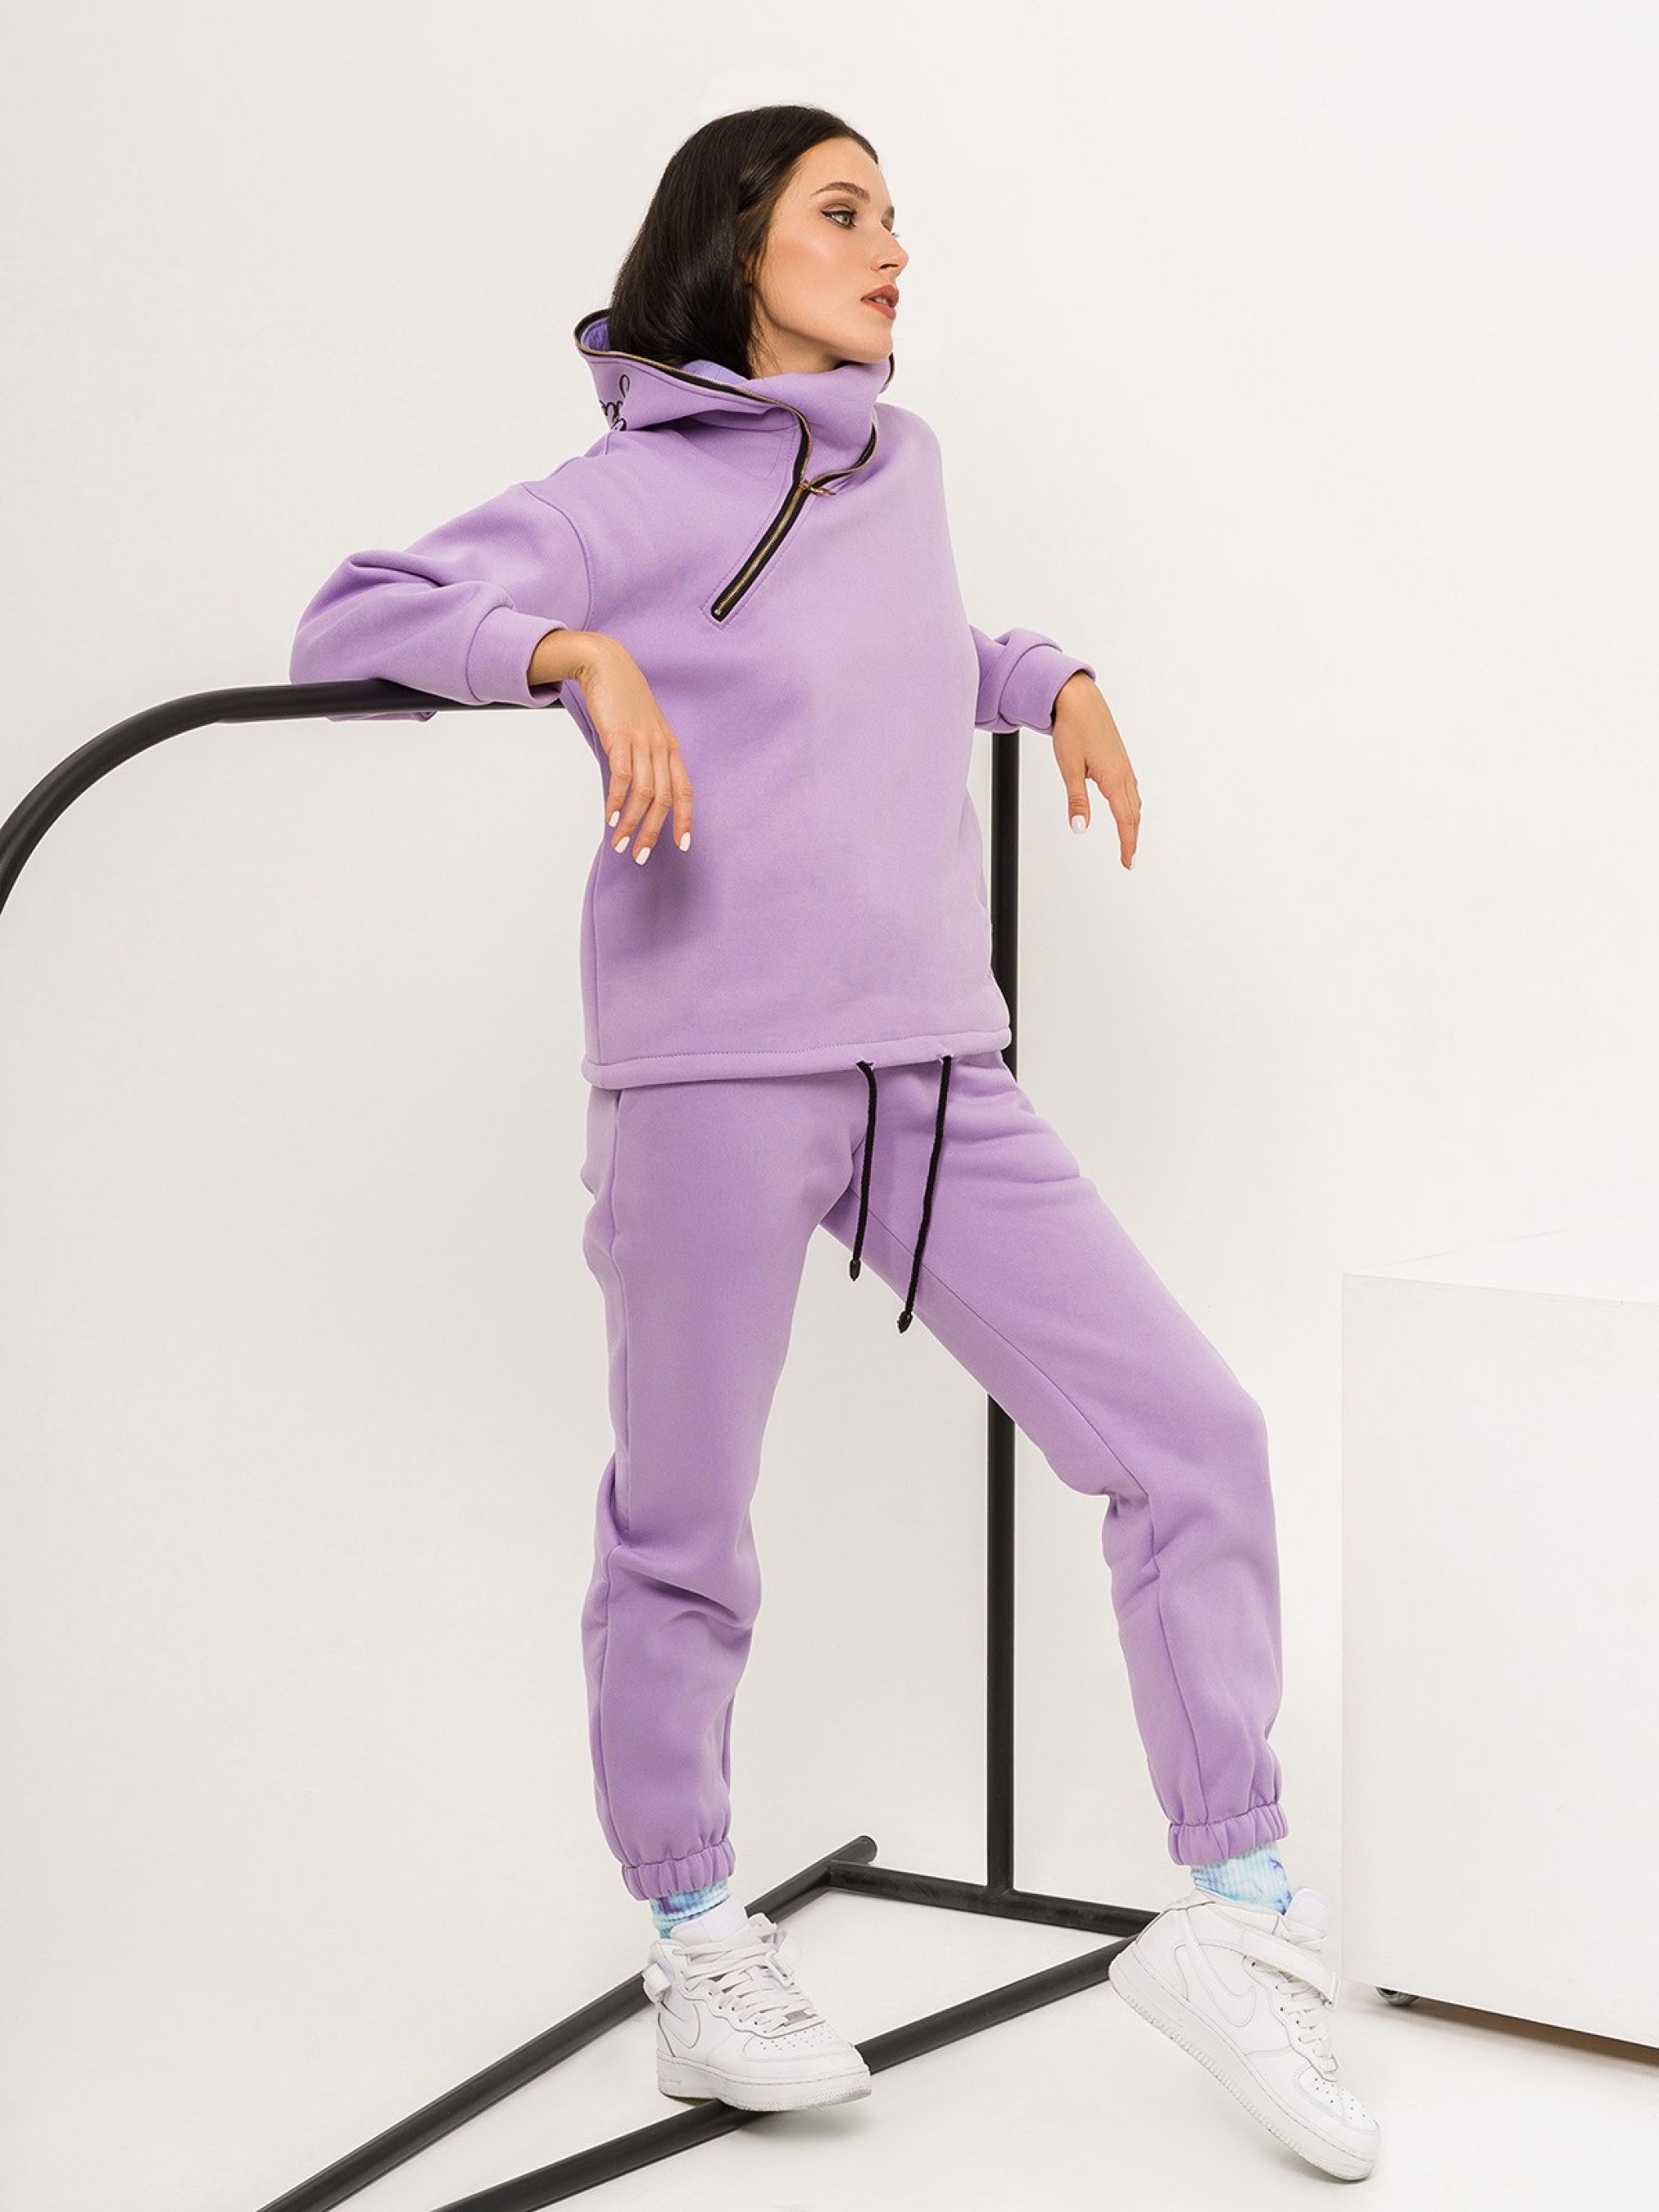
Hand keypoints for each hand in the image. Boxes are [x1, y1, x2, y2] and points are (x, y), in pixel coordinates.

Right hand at [580, 637, 694, 864]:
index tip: (683, 846)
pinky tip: (610, 817)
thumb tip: (640, 792)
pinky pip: (622, 777)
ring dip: (632, 824)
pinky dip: (617, 801)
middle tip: (641, 856)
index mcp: (671, 748)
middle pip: (664, 800)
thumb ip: (646, 758)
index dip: (685, 819)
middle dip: (653, 832)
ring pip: (644, 794)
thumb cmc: (625, 701)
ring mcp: (642, 742)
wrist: (608, 665)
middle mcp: (661, 748)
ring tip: (620, 843)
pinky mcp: (620, 737)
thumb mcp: (644, 730)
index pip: (684, 791)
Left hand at [1051, 671, 1139, 869]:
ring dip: (1133, 822)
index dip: (1127, 844)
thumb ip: (1077, 801)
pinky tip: (1125, 807)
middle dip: (1133, 838)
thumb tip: (1080, 828)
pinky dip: (1131, 805)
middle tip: (1129, 858)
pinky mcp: (1120, 758)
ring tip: (1129, 839)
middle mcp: (1123, 772)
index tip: (1128, 862)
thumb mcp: (1069, 768)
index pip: (1125, 820)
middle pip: (1134, 813)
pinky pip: (1131, 788)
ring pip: (1134, 801)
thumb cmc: (1072, 728)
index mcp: (1113, 777)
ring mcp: (1124, 764)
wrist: (1078, 698)